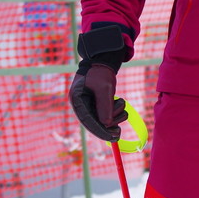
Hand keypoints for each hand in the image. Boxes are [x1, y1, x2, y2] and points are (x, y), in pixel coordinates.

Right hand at [68, 23, 128, 141]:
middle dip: (107, 127)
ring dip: (115, 115)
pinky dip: (114, 111)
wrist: (102, 60)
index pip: (87, 120)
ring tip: (121, 102)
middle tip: (118, 134)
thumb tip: (107, 124)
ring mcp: (87, 103)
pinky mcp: (95, 103)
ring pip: (101, 118)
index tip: (110, 137)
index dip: (99, 130)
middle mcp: (80, 103)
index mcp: (77, 99)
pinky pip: (105, 113)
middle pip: (93, 122)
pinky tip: (119, 102)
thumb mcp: (105, 87)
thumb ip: (105, 105)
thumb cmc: (101, 71)